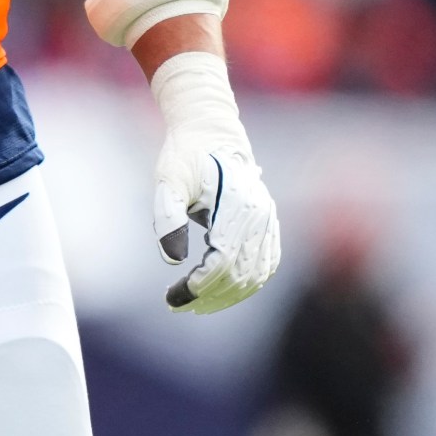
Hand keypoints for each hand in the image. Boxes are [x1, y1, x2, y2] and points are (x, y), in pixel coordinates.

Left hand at [150, 54, 281, 313]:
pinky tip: (223, 291)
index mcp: (236, 205)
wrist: (210, 131)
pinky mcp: (268, 223)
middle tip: (178, 304)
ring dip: (229, 295)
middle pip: (241, 273)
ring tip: (197, 303)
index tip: (173, 295)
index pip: (223, 261)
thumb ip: (168, 217)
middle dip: (210, 296)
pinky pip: (266, 263)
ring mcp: (268, 220)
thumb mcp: (168, 180)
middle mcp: (259, 215)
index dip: (200, 285)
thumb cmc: (185, 155)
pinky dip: (248, 283)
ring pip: (257, 274)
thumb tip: (172, 259)